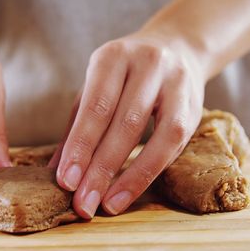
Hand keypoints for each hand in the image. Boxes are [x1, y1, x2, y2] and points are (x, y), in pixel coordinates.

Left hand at [53, 32, 205, 217]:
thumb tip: (55, 171)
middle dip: (101, 168)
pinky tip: (132, 189)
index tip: (66, 181)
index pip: (95, 106)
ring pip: (156, 133)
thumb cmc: (125, 74)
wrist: (176, 46)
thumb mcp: (96, 87)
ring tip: (108, 204)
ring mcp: (175, 82)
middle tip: (83, 203)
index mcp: (113, 57)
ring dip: (130, 175)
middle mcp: (147, 64)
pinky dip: (152, 169)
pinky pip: (175, 142)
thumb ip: (76, 125)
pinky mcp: (195, 103)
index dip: (80, 146)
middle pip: (124, 122)